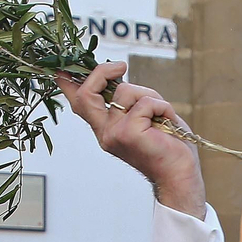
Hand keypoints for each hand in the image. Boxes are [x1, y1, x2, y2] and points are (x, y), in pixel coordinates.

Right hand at [57, 61, 204, 218]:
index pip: (80, 105)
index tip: (60, 68)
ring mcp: (114, 134)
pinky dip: (162, 106)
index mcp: (105, 129)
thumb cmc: (168, 145)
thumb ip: (128, 102)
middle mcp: (104, 133)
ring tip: (163, 115)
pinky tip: (168, 122)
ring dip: (150, 96)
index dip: (68, 84)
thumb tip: (120, 79)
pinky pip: (145, 103)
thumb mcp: (144, 117)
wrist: (181, 175)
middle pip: (86, 94)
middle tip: (122, 66)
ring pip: (125, 92)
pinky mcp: (128, 134)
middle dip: (101, 72)